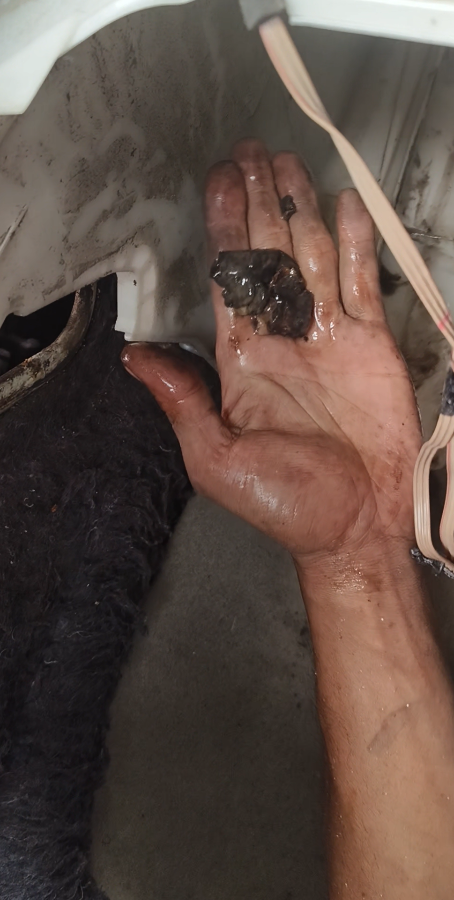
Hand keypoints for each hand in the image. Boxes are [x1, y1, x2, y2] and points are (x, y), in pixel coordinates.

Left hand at [122, 140, 421, 567]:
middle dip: (257, 203)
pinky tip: (343, 205)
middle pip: (268, 254)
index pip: (228, 277)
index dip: (222, 227)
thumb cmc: (285, 501)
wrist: (357, 523)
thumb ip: (181, 401)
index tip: (218, 180)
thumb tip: (133, 354)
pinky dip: (355, 243)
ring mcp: (329, 335)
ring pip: (312, 256)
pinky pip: (361, 282)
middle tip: (249, 151)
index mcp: (241, 358)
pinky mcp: (371, 342)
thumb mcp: (217, 459)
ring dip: (300, 209)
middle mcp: (282, 336)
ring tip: (287, 163)